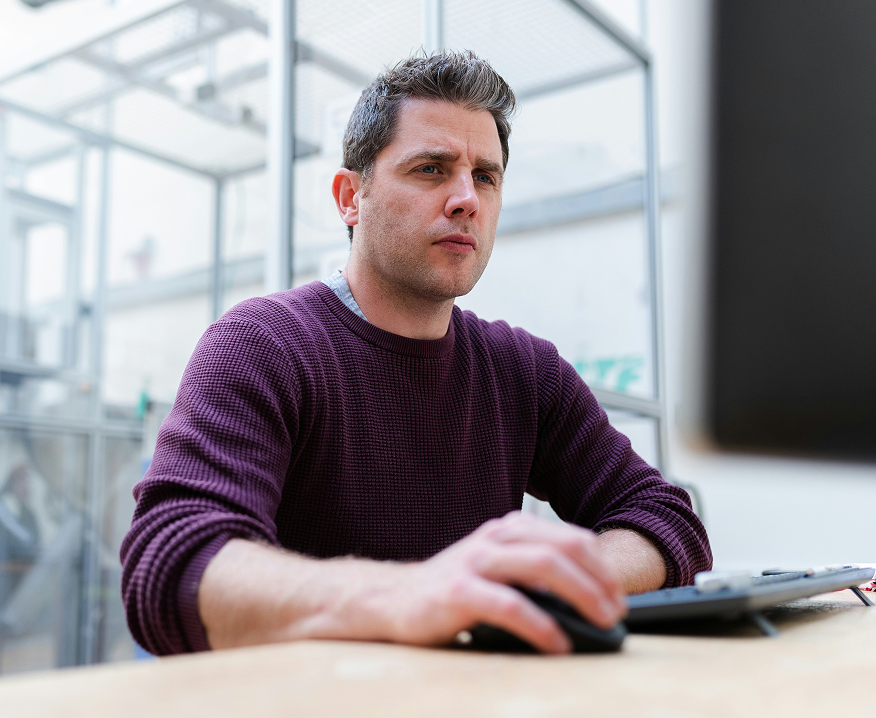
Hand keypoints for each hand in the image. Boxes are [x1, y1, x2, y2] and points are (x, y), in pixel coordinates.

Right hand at [374, 511, 625, 653]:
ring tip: (600, 622)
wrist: (392, 599)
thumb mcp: (495, 567)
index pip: (569, 537)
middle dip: (598, 580)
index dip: (601, 565)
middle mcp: (493, 538)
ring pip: (541, 566)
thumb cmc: (453, 588)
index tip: (619, 595)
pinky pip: (509, 605)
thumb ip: (531, 570)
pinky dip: (540, 625)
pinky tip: (557, 644)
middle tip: (616, 611)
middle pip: (561, 548)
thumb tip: (587, 597)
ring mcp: (474, 562)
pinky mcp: (457, 592)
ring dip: (580, 595)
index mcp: (507, 529)